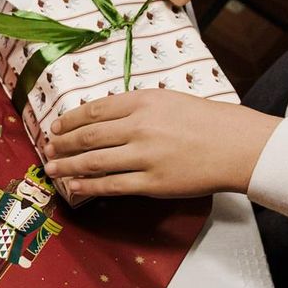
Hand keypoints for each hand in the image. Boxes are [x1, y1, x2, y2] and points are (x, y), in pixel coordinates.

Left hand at [41, 89, 280, 200]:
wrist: (239, 146)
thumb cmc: (208, 121)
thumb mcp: (169, 100)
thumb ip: (137, 108)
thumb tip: (103, 120)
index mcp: (143, 101)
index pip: (94, 110)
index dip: (69, 120)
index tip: (56, 127)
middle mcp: (140, 126)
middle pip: (88, 136)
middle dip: (62, 144)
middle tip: (48, 150)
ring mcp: (144, 155)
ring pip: (93, 162)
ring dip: (67, 166)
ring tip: (52, 170)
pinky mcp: (151, 182)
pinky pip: (110, 185)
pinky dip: (88, 186)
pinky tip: (74, 187)